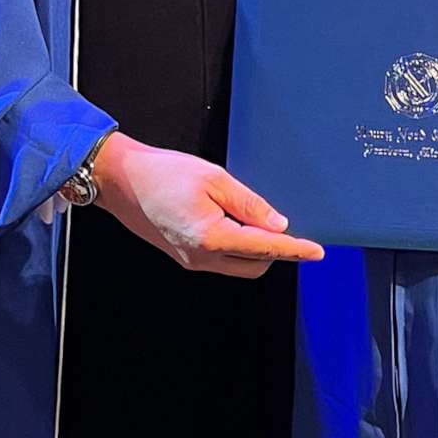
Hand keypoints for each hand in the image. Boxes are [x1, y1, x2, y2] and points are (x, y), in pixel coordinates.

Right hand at [87, 133, 323, 276]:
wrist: (120, 180)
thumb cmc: (162, 173)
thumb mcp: (214, 178)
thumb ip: (249, 204)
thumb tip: (278, 224)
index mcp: (211, 237)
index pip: (265, 248)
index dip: (294, 249)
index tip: (317, 251)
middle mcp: (201, 257)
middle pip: (256, 265)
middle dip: (275, 250)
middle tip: (284, 225)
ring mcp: (191, 260)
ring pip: (238, 265)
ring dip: (255, 249)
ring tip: (255, 219)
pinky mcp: (184, 256)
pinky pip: (221, 259)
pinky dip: (237, 247)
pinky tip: (235, 223)